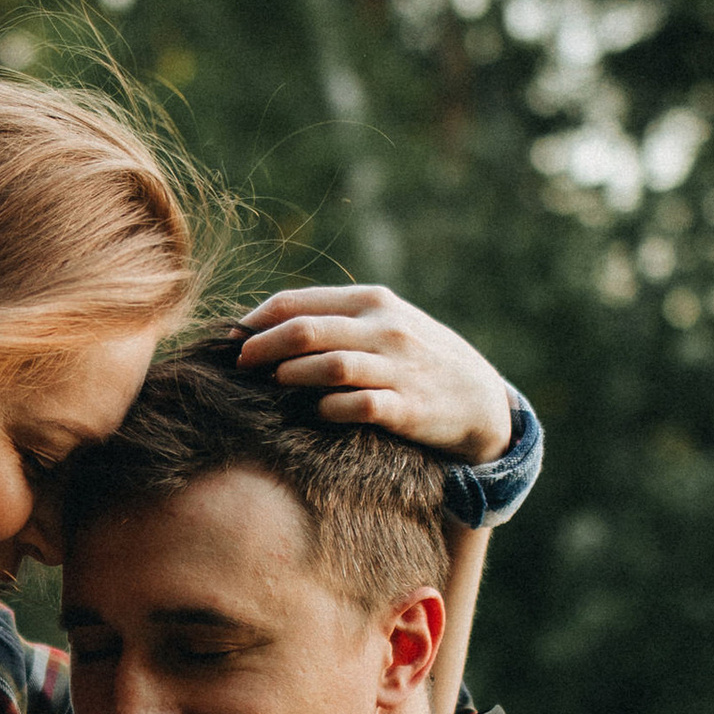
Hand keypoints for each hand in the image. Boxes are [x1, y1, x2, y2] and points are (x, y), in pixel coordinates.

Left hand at [237, 286, 510, 462]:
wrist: (481, 400)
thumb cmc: (417, 360)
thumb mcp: (384, 324)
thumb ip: (335, 320)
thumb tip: (263, 326)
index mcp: (371, 301)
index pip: (297, 303)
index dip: (256, 321)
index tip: (231, 340)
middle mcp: (384, 329)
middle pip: (306, 331)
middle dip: (262, 347)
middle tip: (239, 365)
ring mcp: (398, 369)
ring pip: (330, 366)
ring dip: (292, 376)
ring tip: (273, 385)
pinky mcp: (408, 409)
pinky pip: (358, 406)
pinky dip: (330, 409)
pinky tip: (316, 412)